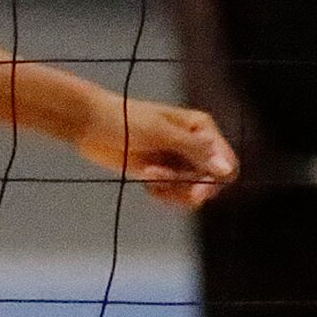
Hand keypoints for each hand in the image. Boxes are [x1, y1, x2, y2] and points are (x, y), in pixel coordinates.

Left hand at [73, 93, 240, 209]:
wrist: (90, 125)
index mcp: (201, 128)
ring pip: (193, 192)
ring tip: (148, 175)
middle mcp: (196, 146)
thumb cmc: (125, 119)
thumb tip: (225, 170)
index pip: (226, 164)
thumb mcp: (160, 132)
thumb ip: (194, 150)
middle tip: (159, 177)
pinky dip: (164, 194)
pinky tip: (146, 183)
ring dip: (173, 190)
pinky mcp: (163, 175)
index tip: (195, 188)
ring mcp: (179, 162)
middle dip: (187, 185)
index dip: (214, 180)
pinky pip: (176, 196)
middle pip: (211, 182)